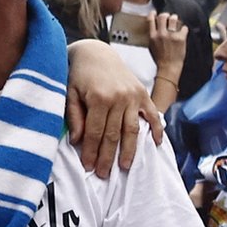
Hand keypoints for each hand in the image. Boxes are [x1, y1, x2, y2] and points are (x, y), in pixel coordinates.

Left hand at [67, 39, 162, 178]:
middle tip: (103, 174)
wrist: (96, 52)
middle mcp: (119, 98)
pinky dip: (156, 130)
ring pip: (132, 130)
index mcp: (99, 98)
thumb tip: (76, 141)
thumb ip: (74, 116)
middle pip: (113, 135)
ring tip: (126, 167)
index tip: (88, 167)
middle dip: (108, 157)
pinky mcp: (143, 93)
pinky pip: (152, 115)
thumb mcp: (70, 92)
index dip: (91, 152)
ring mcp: (133, 96)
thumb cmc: (79, 74)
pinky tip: (156, 144)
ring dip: (130, 151)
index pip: (95, 132)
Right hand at [150, 12, 189, 75]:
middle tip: (168, 18)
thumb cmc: (160, 59)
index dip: (153, 14)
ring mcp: (171, 35)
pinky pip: (184, 27)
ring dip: (175, 19)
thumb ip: (153, 36)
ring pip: (174, 18)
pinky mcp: (181, 38)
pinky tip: (183, 32)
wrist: (169, 68)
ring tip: (176, 23)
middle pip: (163, 16)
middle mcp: (161, 34)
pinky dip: (184, 29)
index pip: (151, 19)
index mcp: (153, 36)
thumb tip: (154, 28)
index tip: (154, 12)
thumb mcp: (151, 46)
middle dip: (166, 15)